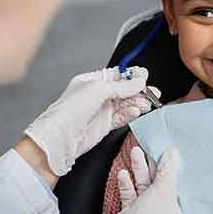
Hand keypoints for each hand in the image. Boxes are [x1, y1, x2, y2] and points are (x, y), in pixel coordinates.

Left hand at [24, 66, 159, 175]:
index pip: (117, 75)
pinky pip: (122, 117)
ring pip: (126, 103)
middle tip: (152, 92)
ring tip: (148, 103)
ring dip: (138, 102)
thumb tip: (139, 82)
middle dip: (139, 90)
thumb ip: (121, 86)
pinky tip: (136, 112)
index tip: (144, 77)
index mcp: (92, 81)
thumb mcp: (98, 90)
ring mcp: (101, 110)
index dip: (132, 76)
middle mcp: (97, 95)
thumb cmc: (69, 111)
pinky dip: (131, 114)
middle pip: (124, 89)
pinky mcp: (105, 125)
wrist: (60, 138)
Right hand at [90, 147, 183, 213]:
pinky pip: (130, 194)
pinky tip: (124, 173)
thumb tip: (173, 152)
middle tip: (149, 147)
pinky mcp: (130, 213)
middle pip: (159, 182)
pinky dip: (127, 183)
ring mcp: (145, 212)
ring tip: (136, 152)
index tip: (169, 151)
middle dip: (153, 165)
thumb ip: (167, 170)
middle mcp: (163, 211)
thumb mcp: (164, 189)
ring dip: (139, 169)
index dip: (173, 168)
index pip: (178, 184)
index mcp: (178, 209)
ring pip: (143, 185)